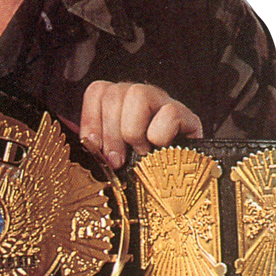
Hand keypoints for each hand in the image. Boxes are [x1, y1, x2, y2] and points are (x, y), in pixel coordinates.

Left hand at [79, 81, 202, 168]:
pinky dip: (160, 137)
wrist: (178, 184)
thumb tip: (88, 142)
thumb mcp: (113, 156)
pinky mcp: (186, 116)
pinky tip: (162, 150)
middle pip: (114, 94)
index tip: (94, 145)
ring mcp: (164, 102)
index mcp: (118, 102)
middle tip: (117, 160)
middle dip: (111, 133)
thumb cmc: (140, 168)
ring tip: (141, 152)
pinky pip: (168, 114)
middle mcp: (139, 95)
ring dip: (134, 131)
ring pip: (138, 94)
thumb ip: (98, 147)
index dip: (91, 119)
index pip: (97, 91)